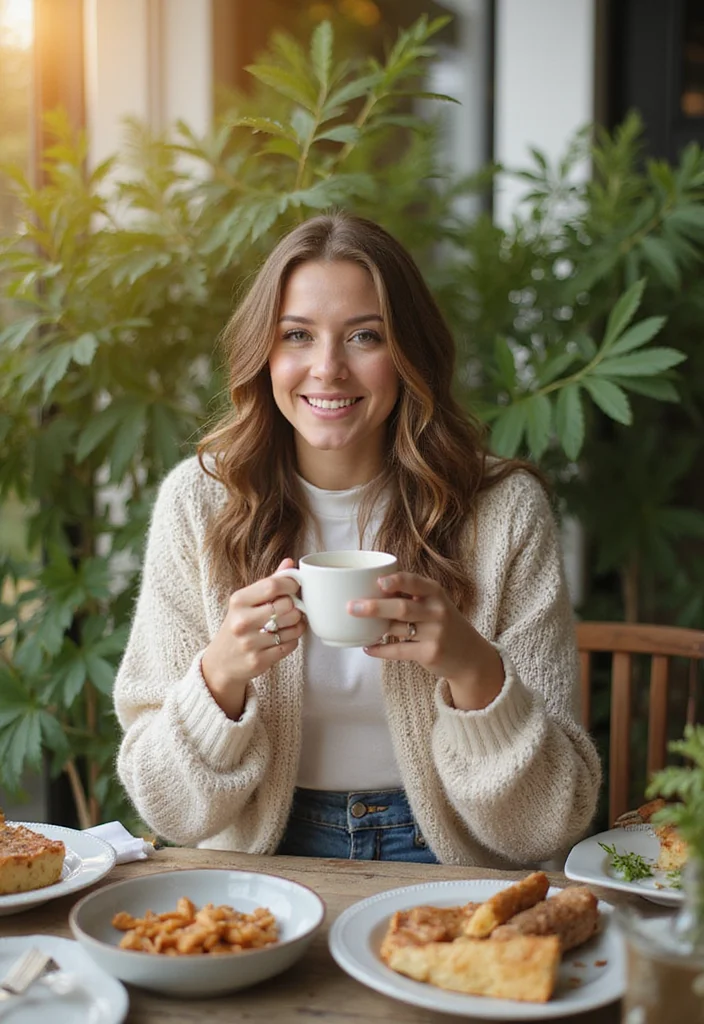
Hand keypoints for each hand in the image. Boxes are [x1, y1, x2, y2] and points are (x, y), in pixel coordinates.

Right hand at [201, 558, 305, 718]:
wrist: (220, 663)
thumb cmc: (237, 627)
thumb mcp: (245, 602)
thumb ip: (269, 582)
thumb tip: (290, 563)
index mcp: (238, 601)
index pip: (272, 585)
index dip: (290, 584)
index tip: (294, 587)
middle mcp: (242, 621)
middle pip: (286, 606)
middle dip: (295, 607)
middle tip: (292, 608)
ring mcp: (250, 643)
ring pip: (292, 627)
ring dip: (297, 624)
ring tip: (289, 623)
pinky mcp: (259, 661)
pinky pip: (291, 645)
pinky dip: (293, 640)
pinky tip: (284, 637)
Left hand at [348, 572, 504, 710]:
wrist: (469, 655)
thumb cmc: (443, 624)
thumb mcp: (434, 603)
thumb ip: (411, 594)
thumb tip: (371, 587)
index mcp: (435, 593)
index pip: (415, 582)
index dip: (396, 581)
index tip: (378, 582)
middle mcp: (437, 611)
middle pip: (402, 607)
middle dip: (375, 607)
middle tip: (351, 607)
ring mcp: (434, 633)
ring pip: (397, 629)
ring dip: (374, 628)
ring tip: (355, 624)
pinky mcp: (429, 653)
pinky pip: (398, 651)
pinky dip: (380, 650)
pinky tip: (367, 647)